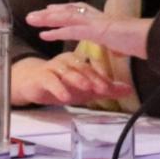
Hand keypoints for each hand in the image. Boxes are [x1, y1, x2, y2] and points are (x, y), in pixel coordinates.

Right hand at [11, 52, 132, 106]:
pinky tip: (65, 97)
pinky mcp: (41, 76)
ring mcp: (53, 67)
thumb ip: (105, 90)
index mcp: (78, 61)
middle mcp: (67, 61)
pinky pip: (50, 81)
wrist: (31, 83)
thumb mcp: (84, 90)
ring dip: (78, 80)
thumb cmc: (60, 84)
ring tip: (87, 89)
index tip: (113, 87)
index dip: (103, 77)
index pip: (93, 69)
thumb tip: (128, 90)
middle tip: (104, 89)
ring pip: (67, 72)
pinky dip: (59, 88)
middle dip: (94, 79)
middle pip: (82, 69)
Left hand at [25, 2, 150, 60]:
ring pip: (66, 17)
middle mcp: (98, 17)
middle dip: (50, 12)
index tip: (51, 9)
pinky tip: (45, 35)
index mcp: (105, 18)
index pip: (81, 10)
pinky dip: (57, 32)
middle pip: (69, 10)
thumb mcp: (126, 44)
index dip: (65, 9)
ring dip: (47, 18)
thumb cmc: (144, 42)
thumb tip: (119, 50)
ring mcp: (97, 22)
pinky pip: (72, 30)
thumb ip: (119, 46)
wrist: (153, 39)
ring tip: (31, 20)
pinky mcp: (97, 31)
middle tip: (34, 14)